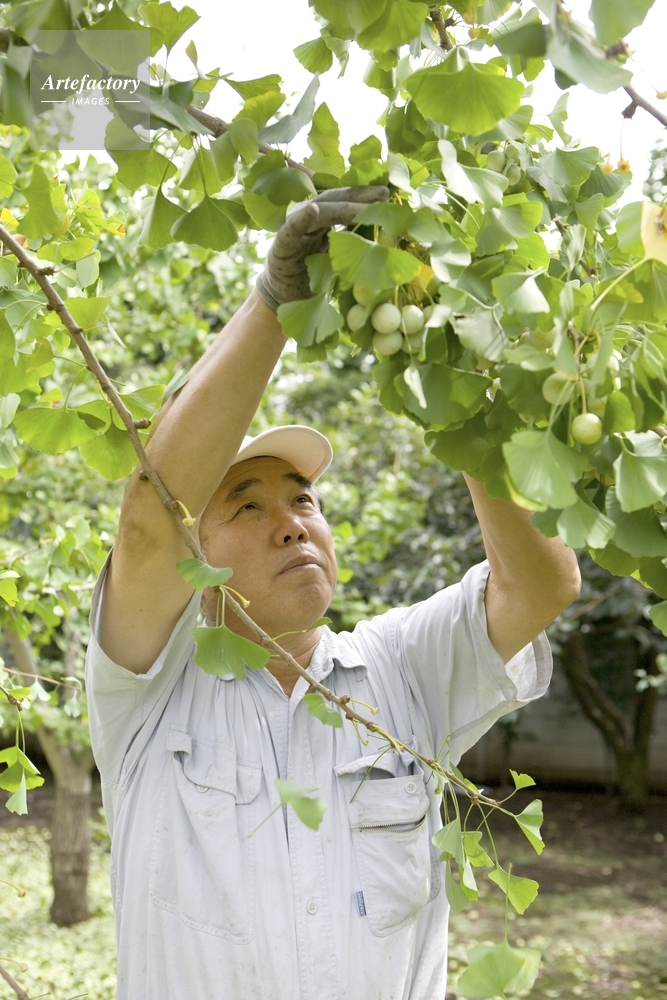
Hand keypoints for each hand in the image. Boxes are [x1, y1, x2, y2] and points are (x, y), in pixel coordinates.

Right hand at [255, 185, 389, 310]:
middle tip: (383, 193)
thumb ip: (355, 246)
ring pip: (317, 212)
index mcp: (322, 220)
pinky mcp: (281, 247)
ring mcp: (294, 230)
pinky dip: (301, 220)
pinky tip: (312, 211)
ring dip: (340, 208)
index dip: (365, 196)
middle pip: (334, 201)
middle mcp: (307, 219)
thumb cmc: (314, 280)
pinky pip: (291, 230)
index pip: (344, 202)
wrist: (286, 300)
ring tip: (362, 207)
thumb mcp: (340, 260)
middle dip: (359, 196)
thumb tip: (388, 237)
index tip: (388, 192)